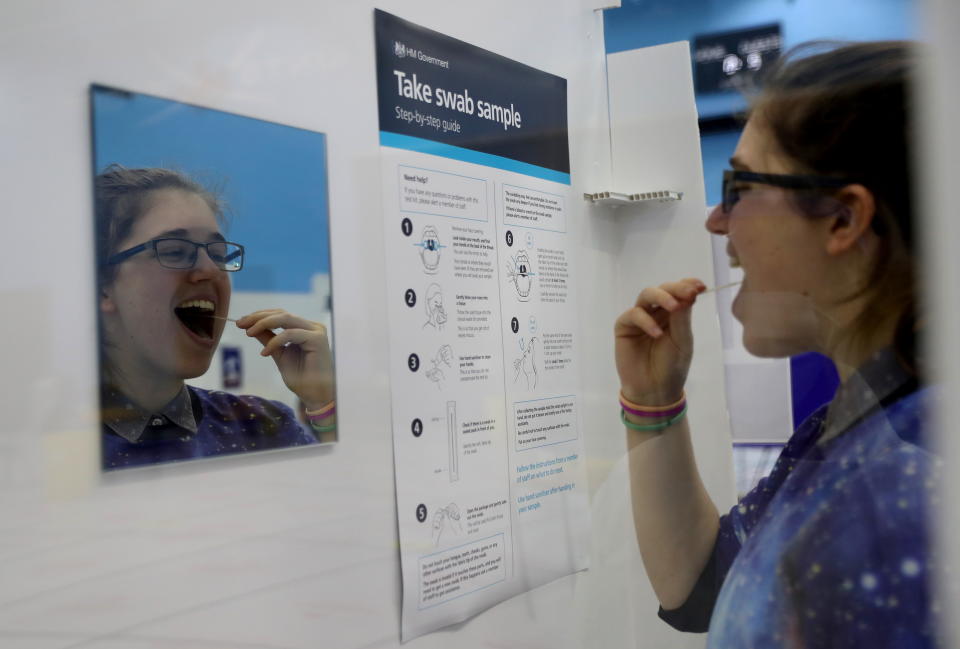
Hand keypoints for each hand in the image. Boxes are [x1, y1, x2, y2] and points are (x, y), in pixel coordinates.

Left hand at [236, 309, 334, 409]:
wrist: (315, 395)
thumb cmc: (301, 378)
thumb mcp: (279, 354)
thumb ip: (268, 339)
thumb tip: (250, 327)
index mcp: (304, 328)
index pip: (280, 315)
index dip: (259, 316)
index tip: (240, 323)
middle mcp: (312, 326)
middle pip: (281, 313)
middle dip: (258, 317)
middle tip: (240, 324)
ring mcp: (316, 331)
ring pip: (285, 318)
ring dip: (264, 323)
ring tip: (249, 333)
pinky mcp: (317, 339)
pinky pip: (290, 334)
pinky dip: (274, 341)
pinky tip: (264, 352)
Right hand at [614, 278, 705, 405]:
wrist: (654, 390)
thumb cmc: (672, 367)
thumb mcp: (683, 340)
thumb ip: (683, 317)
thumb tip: (688, 293)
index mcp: (674, 314)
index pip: (679, 292)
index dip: (688, 285)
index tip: (701, 286)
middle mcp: (656, 312)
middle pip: (663, 289)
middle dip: (677, 288)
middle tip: (689, 293)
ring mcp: (639, 318)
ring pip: (647, 295)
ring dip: (662, 297)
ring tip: (674, 307)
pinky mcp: (624, 327)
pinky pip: (633, 314)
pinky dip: (645, 320)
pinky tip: (656, 333)